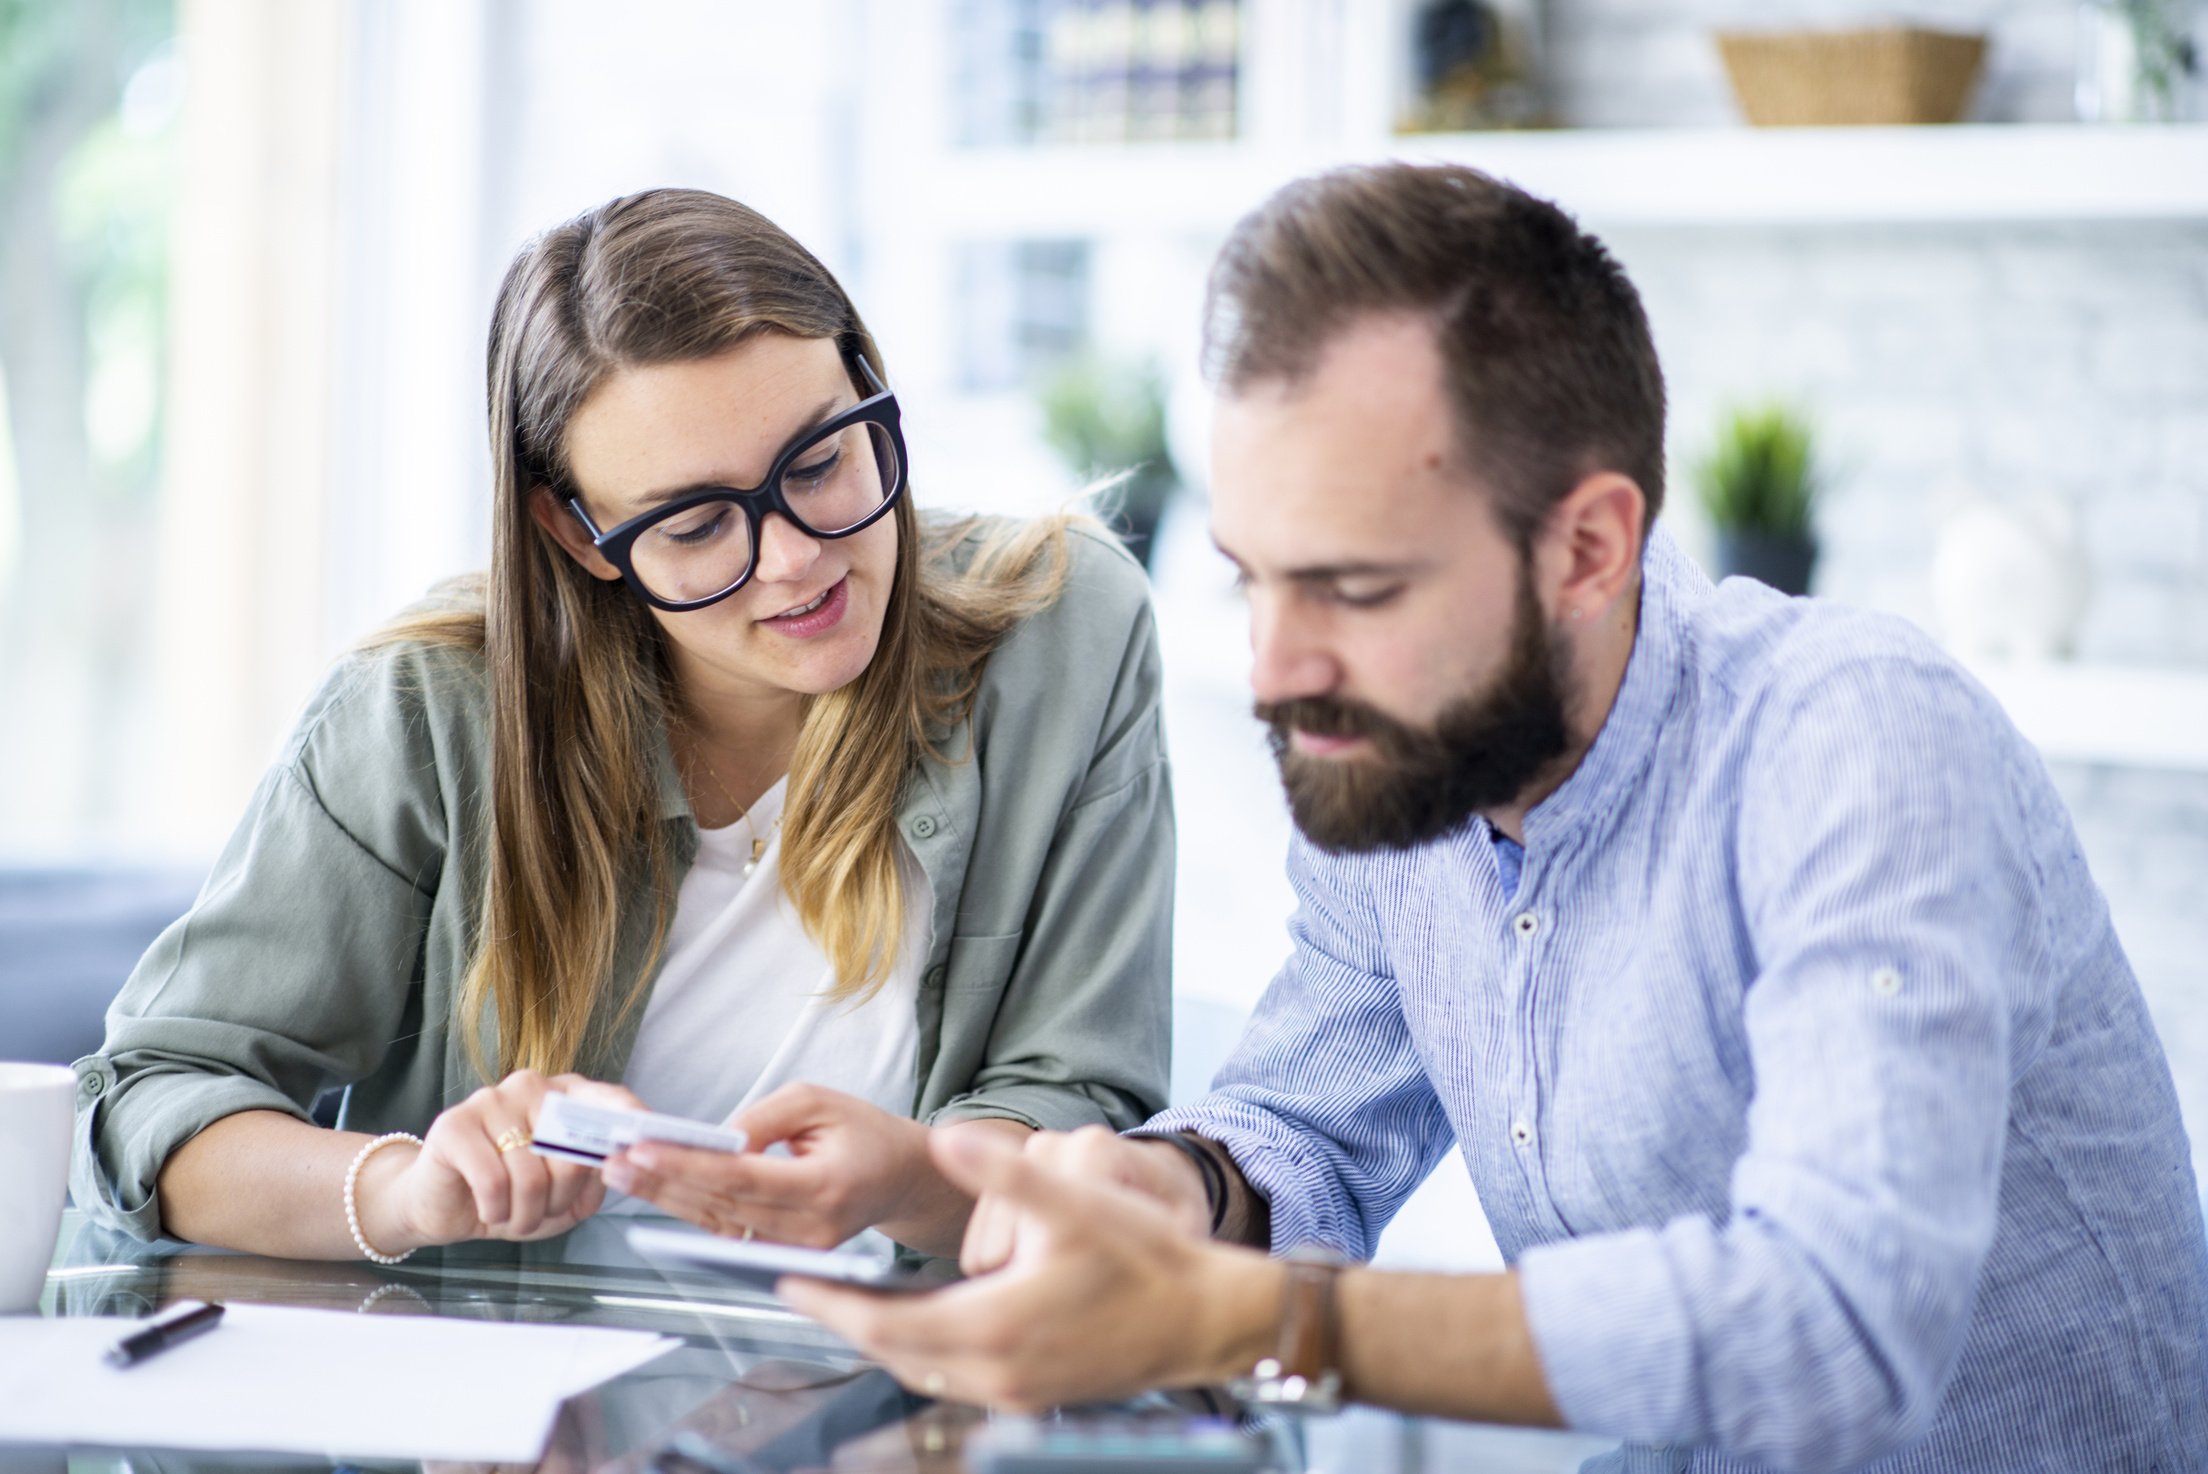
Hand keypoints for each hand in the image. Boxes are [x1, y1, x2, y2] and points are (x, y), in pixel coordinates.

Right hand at [366, 1071, 638, 1251]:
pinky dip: (497, 1211)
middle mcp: (531, 1087)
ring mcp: (491, 1100)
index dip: (630, 1122)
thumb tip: (616, 1165)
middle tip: (544, 1213)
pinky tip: (490, 1210)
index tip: (645, 1150)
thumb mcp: (565, 1198)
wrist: (442, 1205)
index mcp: (564, 1096)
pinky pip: (493, 1181)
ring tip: (514, 1216)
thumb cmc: (510, 1196)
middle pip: (571, 1149)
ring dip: (527, 1214)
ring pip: (531, 1174)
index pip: (608, 1099)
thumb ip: (594, 1180)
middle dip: (563, 1198)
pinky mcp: (455, 1124)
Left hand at [603, 1083, 931, 1249]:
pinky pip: (729, 1232)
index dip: (687, 1167)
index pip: (741, 1179)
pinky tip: (656, 1190)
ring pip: (717, 1224)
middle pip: (720, 1207)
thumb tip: (715, 1139)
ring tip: (622, 1172)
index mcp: (824, 1188)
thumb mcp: (819, 1100)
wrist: (902, 1178)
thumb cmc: (865, 1132)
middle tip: (614, 1160)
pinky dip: (690, 1209)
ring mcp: (798, 1250)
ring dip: (666, 1198)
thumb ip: (763, 1118)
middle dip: (662, 1182)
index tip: (642, 1150)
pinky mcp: (786, 1255)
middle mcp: (810, 1229)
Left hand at [782, 1129, 1280, 1411]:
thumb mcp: (1074, 1202)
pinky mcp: (1037, 1398)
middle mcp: (997, 1373)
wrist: (1208, 1319)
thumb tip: (948, 1138)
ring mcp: (1017, 1394)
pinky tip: (936, 1320)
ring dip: (892, 1340)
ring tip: (862, 1304)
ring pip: (928, 1373)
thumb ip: (1006, 1171)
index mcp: (995, 1328)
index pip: (886, 1325)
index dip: (832, 1306)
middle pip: (897, 1355)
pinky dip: (933, 1353)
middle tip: (812, 1292)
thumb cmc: (1147, 1261)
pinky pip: (961, 1380)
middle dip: (852, 1324)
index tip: (792, 1284)